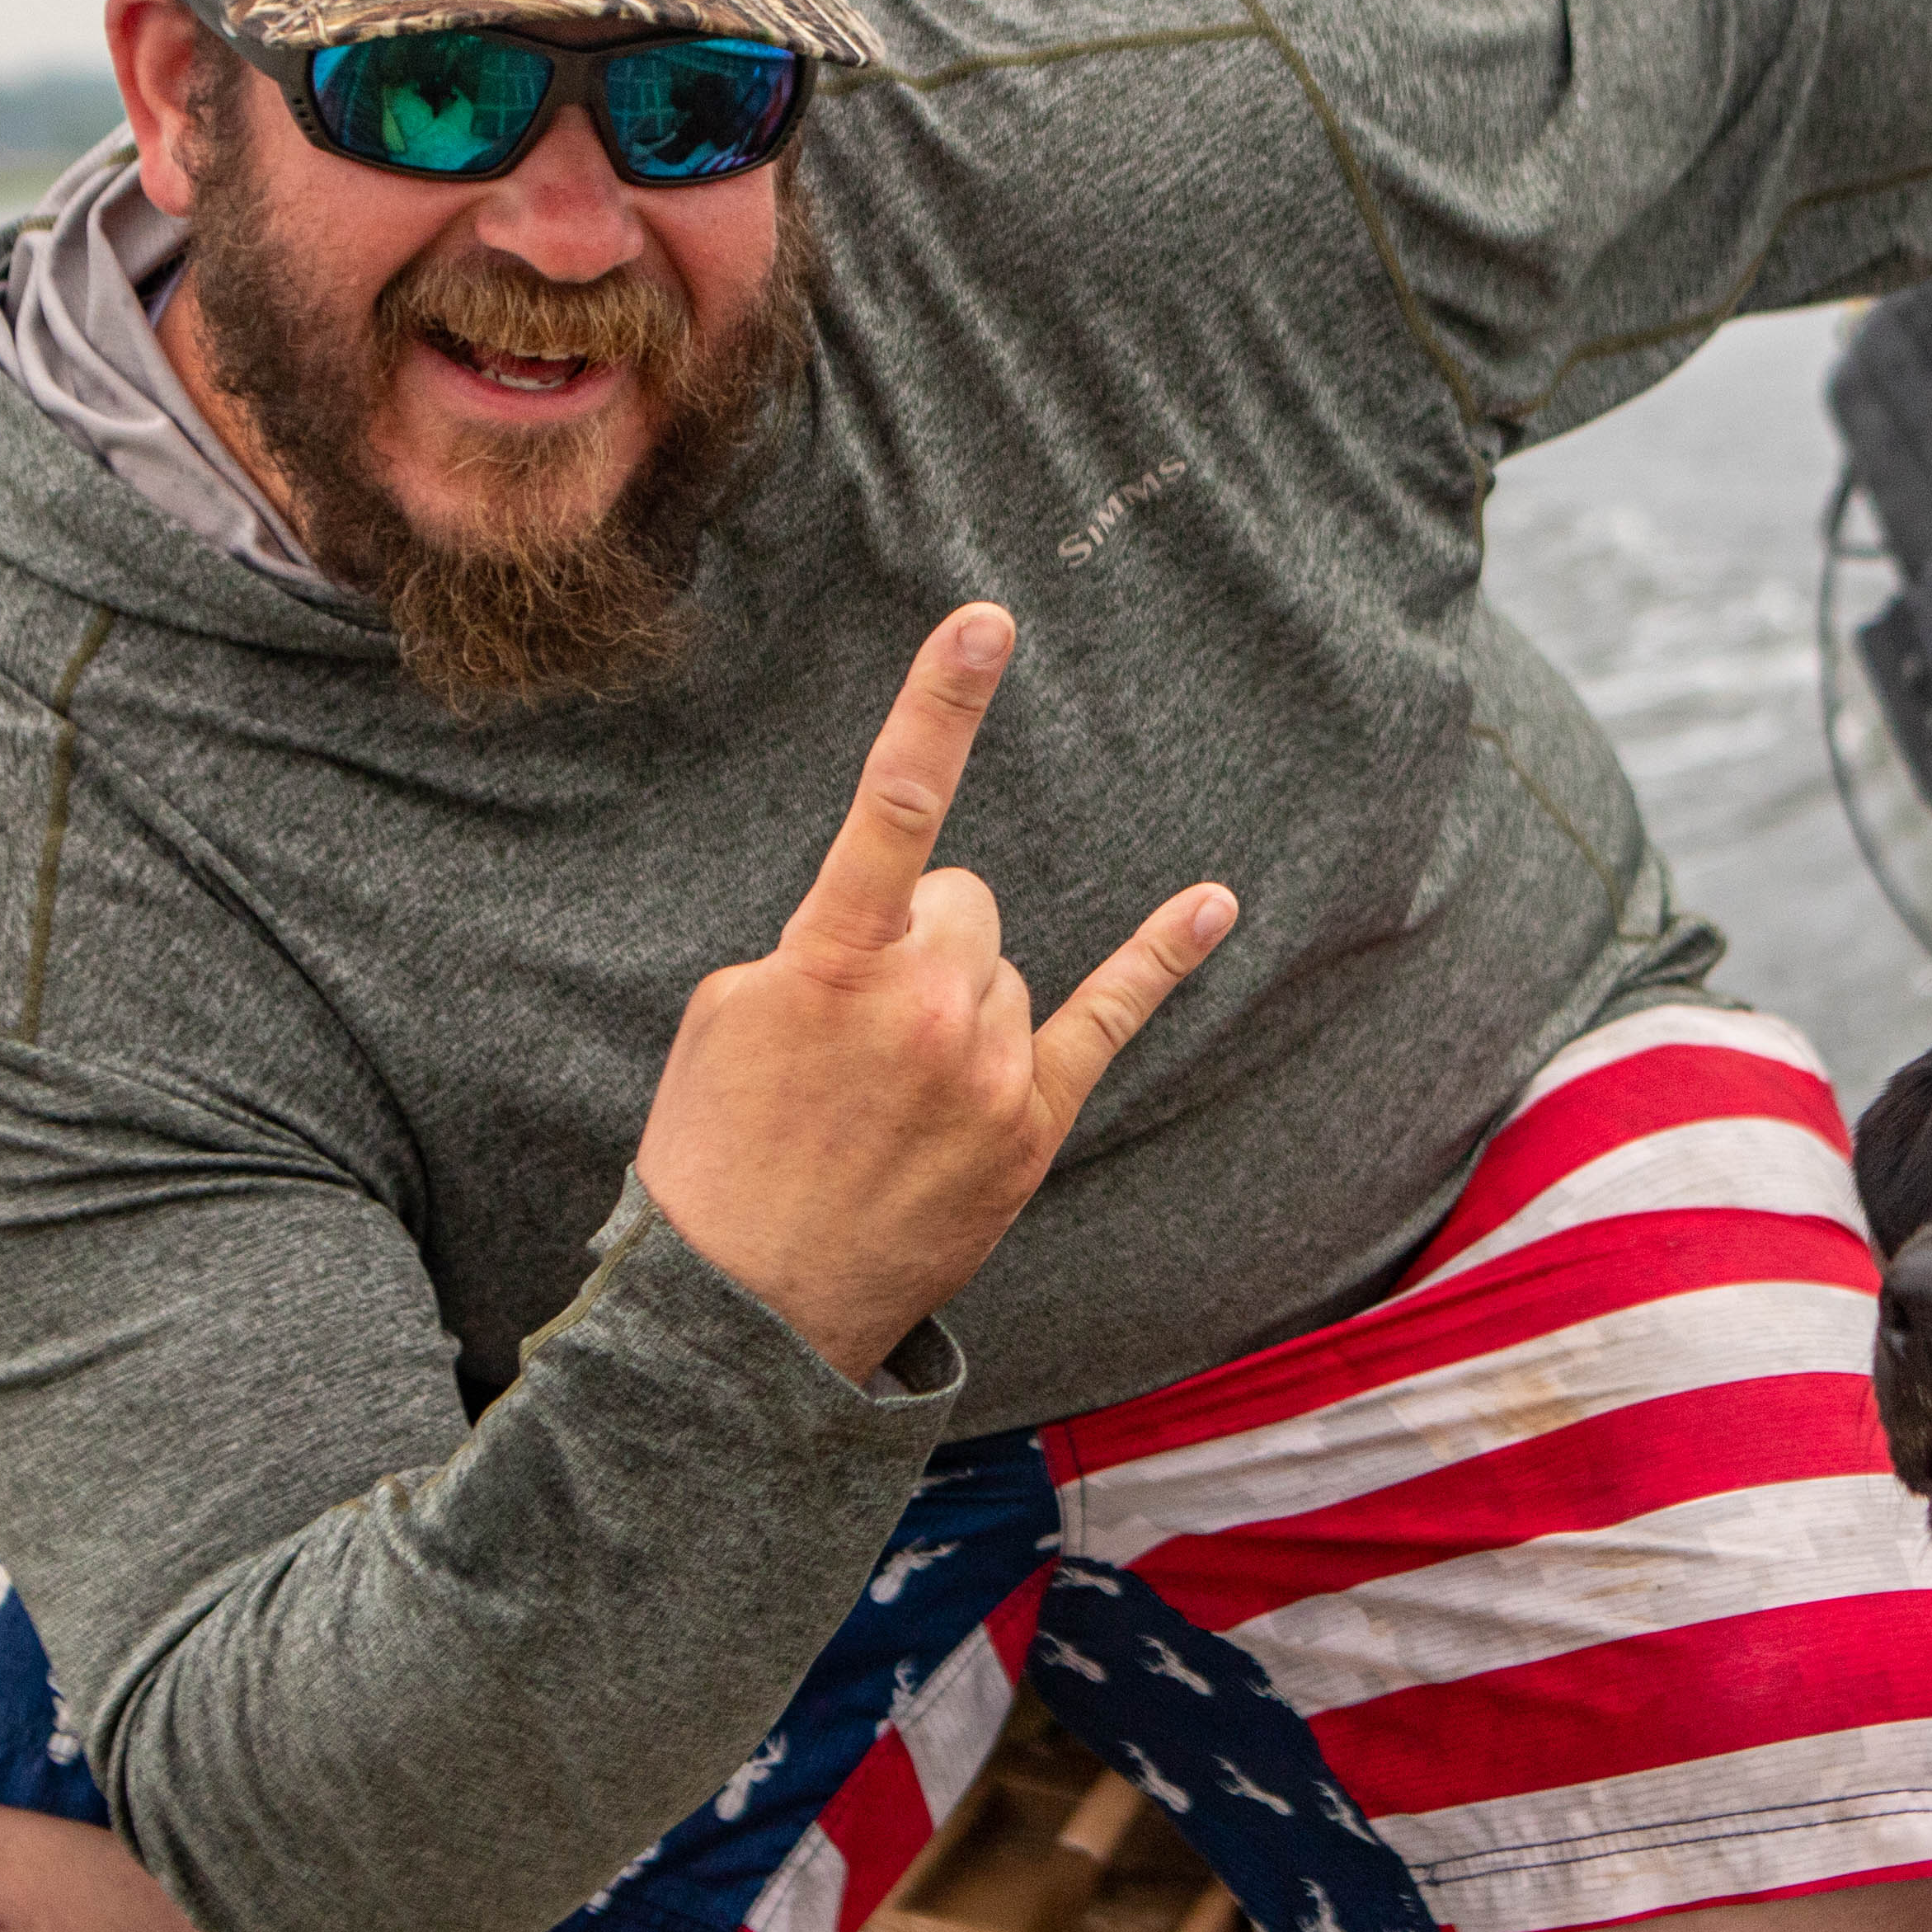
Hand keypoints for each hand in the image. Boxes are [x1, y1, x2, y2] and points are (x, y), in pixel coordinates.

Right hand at [633, 605, 1236, 1380]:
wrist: (744, 1308)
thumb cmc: (719, 1152)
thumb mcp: (729, 1016)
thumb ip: (815, 944)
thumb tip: (881, 929)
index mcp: (835, 960)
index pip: (896, 806)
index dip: (939, 706)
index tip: (985, 623)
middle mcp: (929, 1003)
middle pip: (962, 901)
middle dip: (917, 942)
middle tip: (855, 1035)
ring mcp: (990, 1066)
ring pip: (1002, 967)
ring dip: (958, 1001)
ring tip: (890, 1095)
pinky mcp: (1031, 1124)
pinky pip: (1106, 1017)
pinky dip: (1160, 958)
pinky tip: (1212, 904)